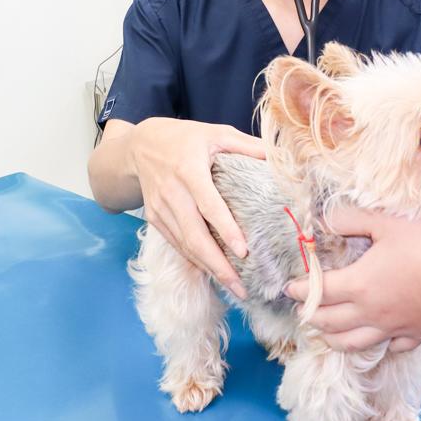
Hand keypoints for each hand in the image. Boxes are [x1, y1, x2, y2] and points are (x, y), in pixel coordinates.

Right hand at [128, 117, 266, 297]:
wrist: (140, 145)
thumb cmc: (185, 138)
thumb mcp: (216, 132)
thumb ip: (247, 145)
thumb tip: (280, 157)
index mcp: (188, 170)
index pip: (209, 205)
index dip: (226, 229)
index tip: (243, 252)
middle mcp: (171, 192)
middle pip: (194, 236)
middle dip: (218, 265)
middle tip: (241, 287)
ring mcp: (159, 208)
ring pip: (184, 245)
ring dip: (208, 269)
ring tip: (233, 287)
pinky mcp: (154, 218)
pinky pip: (176, 244)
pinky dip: (194, 260)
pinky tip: (213, 272)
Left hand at [285, 206, 420, 350]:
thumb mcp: (386, 221)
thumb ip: (351, 220)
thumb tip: (326, 220)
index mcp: (359, 285)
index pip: (318, 292)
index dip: (300, 290)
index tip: (289, 288)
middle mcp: (371, 313)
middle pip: (329, 323)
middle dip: (312, 316)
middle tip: (304, 309)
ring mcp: (393, 328)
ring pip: (353, 344)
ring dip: (334, 339)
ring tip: (327, 333)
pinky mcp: (416, 335)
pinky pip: (389, 347)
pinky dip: (376, 345)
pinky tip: (377, 339)